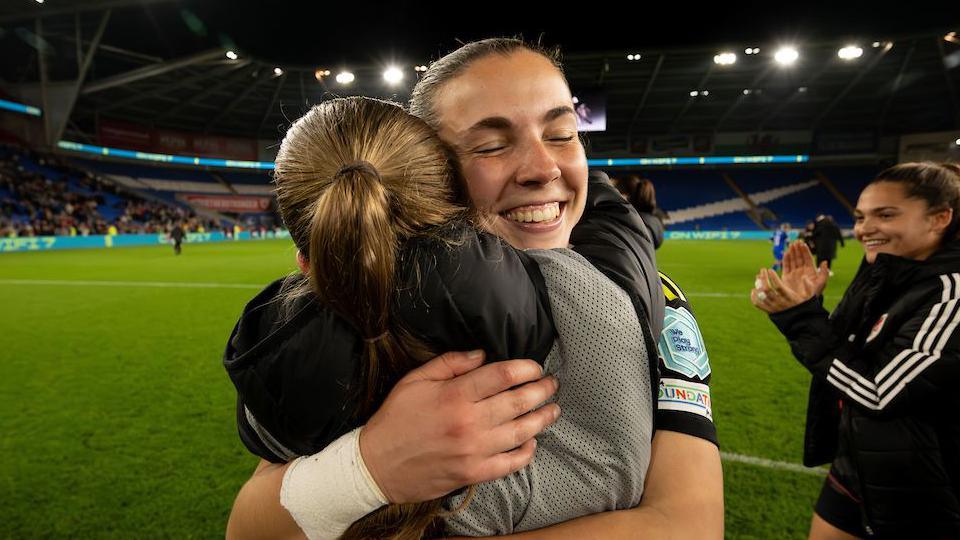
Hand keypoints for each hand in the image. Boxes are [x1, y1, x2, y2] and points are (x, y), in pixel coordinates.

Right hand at [359, 350, 559, 503]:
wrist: (377, 466)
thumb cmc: (396, 419)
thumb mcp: (415, 380)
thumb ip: (451, 363)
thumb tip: (482, 354)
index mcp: (455, 395)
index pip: (502, 375)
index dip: (525, 368)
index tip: (535, 367)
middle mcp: (469, 422)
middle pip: (519, 402)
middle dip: (542, 390)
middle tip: (552, 384)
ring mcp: (474, 451)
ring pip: (521, 432)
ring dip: (542, 419)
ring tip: (553, 409)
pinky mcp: (474, 473)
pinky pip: (510, 463)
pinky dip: (526, 452)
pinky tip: (532, 442)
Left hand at [751, 266, 813, 313]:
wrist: (799, 322)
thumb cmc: (804, 306)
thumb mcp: (809, 297)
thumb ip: (808, 287)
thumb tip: (805, 277)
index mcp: (789, 297)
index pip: (778, 286)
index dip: (773, 277)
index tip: (770, 270)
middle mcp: (779, 302)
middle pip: (767, 289)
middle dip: (763, 278)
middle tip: (763, 270)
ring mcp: (773, 307)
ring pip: (761, 295)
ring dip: (758, 285)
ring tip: (758, 277)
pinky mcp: (768, 311)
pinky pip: (758, 304)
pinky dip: (754, 297)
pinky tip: (754, 290)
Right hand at [781, 241, 828, 297]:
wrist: (801, 303)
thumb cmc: (812, 295)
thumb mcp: (821, 284)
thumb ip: (824, 273)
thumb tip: (825, 262)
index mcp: (810, 271)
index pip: (807, 258)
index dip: (805, 251)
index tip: (802, 244)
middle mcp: (802, 271)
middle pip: (800, 257)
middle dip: (797, 249)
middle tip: (795, 242)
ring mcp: (794, 273)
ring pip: (793, 260)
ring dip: (792, 252)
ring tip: (790, 245)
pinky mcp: (786, 277)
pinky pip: (786, 266)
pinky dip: (785, 259)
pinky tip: (786, 253)